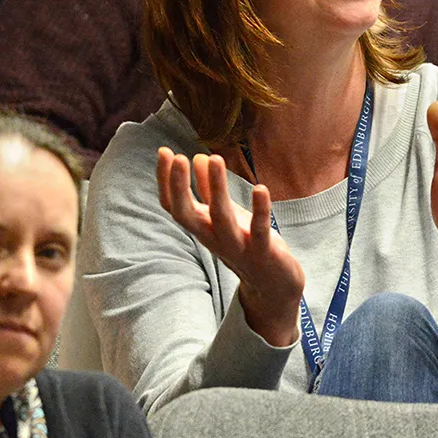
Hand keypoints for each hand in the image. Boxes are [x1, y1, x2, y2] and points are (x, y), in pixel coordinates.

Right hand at [156, 148, 304, 345]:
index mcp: (202, 227)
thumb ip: (210, 190)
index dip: (165, 180)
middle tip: (179, 158)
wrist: (273, 286)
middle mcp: (213, 238)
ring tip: (215, 158)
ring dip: (217, 188)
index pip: (174, 206)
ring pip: (221, 218)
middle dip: (180, 187)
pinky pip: (259, 231)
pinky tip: (260, 189)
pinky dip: (260, 211)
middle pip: (187, 215)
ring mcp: (237, 246)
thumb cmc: (246, 244)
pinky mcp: (263, 252)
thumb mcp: (225, 215)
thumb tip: (198, 157)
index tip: (163, 151)